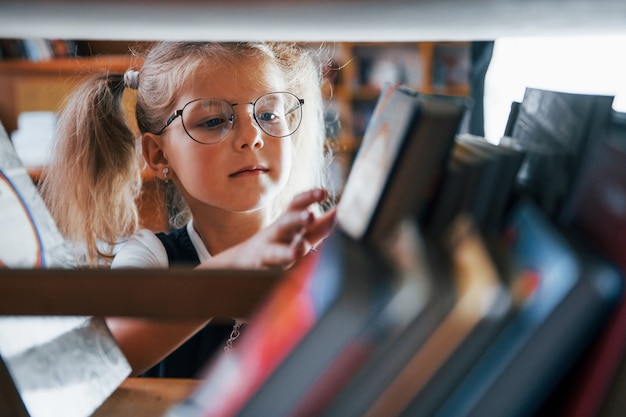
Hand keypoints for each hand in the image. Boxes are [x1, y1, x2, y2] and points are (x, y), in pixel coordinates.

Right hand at [202, 189, 335, 269]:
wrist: (239, 263)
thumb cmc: (276, 245)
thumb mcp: (297, 233)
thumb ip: (319, 225)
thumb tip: (340, 212)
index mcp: (287, 223)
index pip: (296, 205)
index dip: (309, 197)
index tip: (323, 192)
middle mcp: (276, 235)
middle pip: (286, 223)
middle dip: (297, 219)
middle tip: (309, 216)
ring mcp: (266, 253)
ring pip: (276, 251)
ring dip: (286, 252)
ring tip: (297, 252)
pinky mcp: (260, 271)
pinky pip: (269, 273)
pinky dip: (276, 275)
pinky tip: (285, 274)